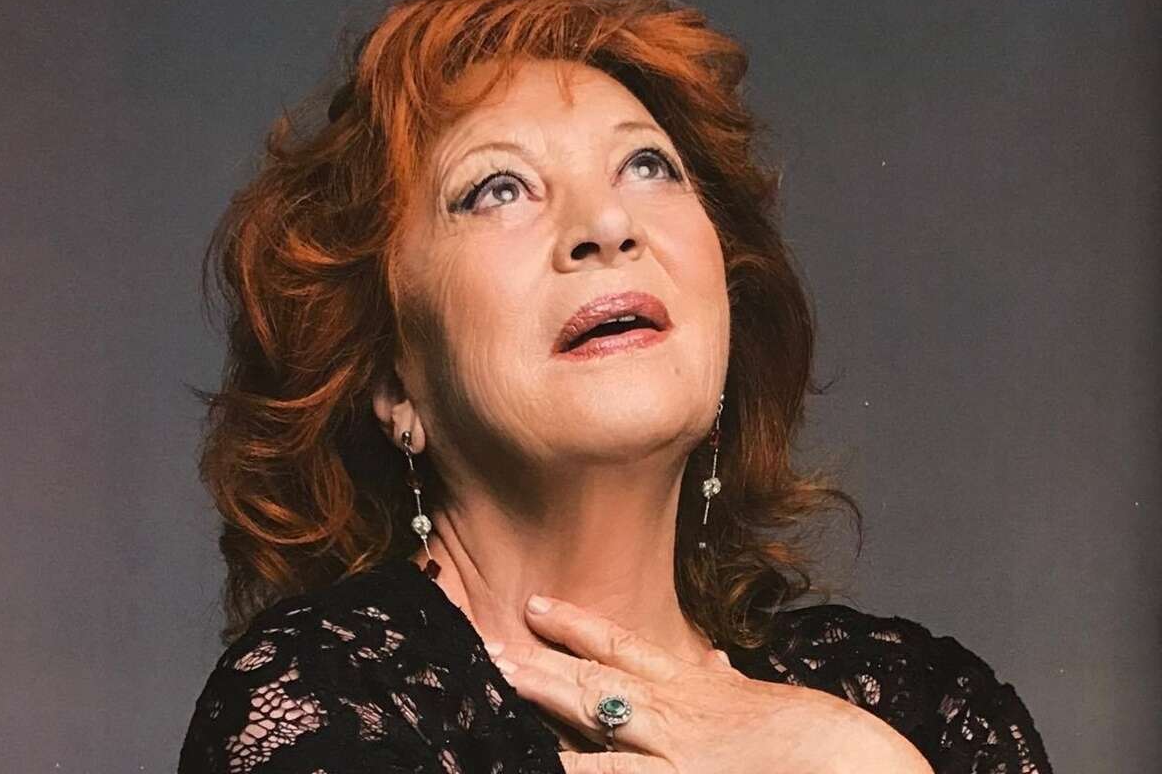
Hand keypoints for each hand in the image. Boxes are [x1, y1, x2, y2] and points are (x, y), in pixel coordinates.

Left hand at [484, 594, 931, 773]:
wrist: (871, 772)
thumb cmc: (831, 745)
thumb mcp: (775, 703)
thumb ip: (736, 688)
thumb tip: (719, 666)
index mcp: (700, 693)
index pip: (626, 649)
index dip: (578, 627)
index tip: (537, 605)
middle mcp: (682, 718)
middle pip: (598, 683)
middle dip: (542, 663)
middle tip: (490, 643)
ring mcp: (682, 758)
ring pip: (599, 726)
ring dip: (547, 705)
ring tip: (498, 684)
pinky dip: (588, 770)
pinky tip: (547, 763)